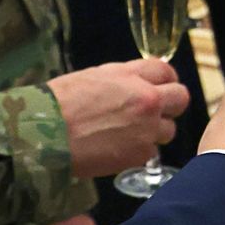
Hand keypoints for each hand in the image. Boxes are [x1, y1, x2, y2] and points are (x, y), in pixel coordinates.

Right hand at [48, 58, 190, 177]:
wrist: (43, 135)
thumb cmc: (57, 104)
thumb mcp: (92, 77)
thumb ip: (121, 79)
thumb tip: (133, 83)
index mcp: (132, 76)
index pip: (166, 71)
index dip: (164, 80)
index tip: (160, 87)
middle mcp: (146, 99)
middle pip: (180, 98)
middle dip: (171, 104)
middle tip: (156, 111)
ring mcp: (146, 128)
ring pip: (169, 129)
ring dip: (155, 132)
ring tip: (130, 135)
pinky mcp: (139, 154)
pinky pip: (151, 152)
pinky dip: (139, 152)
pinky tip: (118, 149)